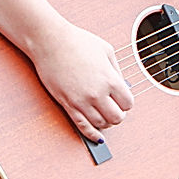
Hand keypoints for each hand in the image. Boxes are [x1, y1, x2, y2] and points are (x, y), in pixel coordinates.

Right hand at [31, 23, 133, 142]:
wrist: (51, 41)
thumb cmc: (77, 41)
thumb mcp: (106, 51)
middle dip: (118, 115)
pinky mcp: (67, 104)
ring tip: (103, 114)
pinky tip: (97, 136)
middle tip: (114, 109)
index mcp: (110, 79)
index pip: (128, 103)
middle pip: (117, 118)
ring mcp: (81, 101)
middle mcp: (97, 93)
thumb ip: (117, 70)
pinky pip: (83, 127)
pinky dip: (92, 135)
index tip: (122, 99)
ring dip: (105, 122)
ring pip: (101, 124)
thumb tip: (123, 86)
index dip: (126, 102)